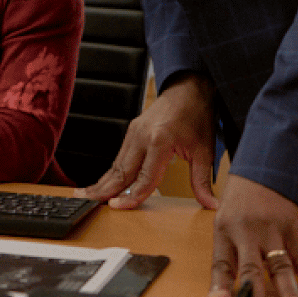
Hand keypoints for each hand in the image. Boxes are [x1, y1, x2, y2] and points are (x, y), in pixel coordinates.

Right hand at [78, 75, 217, 208]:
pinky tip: (104, 182)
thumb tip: (211, 205)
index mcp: (160, 141)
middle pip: (121, 171)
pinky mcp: (132, 131)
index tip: (117, 208)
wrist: (190, 89)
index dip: (131, 196)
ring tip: (87, 194)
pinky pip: (120, 155)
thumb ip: (202, 181)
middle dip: (104, 189)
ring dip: (103, 181)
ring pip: (116, 164)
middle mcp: (142, 136)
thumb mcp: (204, 151)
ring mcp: (134, 132)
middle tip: (86, 202)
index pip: (143, 178)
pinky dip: (111, 171)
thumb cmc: (197, 117)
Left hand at [208, 175, 297, 296]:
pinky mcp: (292, 226)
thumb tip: (232, 282)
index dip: (220, 283)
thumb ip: (231, 247)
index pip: (221, 262)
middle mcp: (247, 230)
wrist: (266, 162)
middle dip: (256, 290)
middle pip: (251, 265)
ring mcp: (271, 229)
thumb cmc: (243, 192)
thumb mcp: (226, 214)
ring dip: (288, 288)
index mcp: (225, 229)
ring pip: (280, 264)